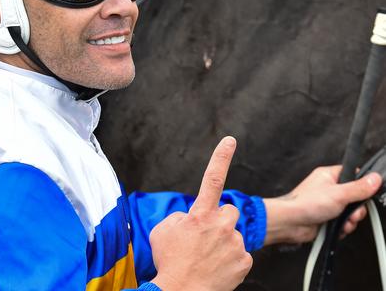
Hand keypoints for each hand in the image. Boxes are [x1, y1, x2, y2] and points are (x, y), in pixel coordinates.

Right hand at [149, 137, 252, 290]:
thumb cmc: (169, 261)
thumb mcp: (163, 231)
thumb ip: (181, 217)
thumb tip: (191, 217)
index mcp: (199, 214)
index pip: (211, 179)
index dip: (221, 157)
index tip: (230, 140)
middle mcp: (220, 225)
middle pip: (228, 211)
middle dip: (220, 219)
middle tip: (207, 237)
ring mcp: (234, 243)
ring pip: (233, 234)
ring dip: (224, 241)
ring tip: (207, 258)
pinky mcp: (245, 261)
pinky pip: (240, 254)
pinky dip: (230, 260)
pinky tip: (217, 268)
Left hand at [264, 165, 380, 244]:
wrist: (291, 223)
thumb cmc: (306, 203)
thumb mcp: (339, 194)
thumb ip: (359, 188)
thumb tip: (374, 178)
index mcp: (329, 176)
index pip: (353, 175)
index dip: (362, 185)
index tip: (365, 194)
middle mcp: (328, 189)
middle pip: (355, 197)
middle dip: (356, 209)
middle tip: (352, 212)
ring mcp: (327, 204)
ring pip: (350, 213)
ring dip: (350, 220)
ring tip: (343, 222)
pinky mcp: (326, 218)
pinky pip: (343, 223)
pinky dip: (343, 227)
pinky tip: (337, 228)